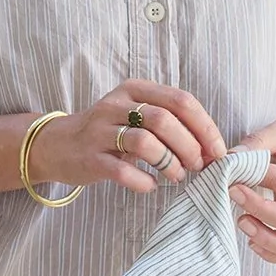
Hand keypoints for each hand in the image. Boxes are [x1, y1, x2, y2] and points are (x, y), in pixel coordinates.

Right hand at [33, 80, 227, 195]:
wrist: (58, 145)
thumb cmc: (109, 133)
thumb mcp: (136, 116)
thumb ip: (170, 124)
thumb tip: (211, 149)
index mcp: (135, 89)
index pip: (181, 100)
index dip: (205, 127)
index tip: (218, 151)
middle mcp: (116, 105)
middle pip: (164, 120)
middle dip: (189, 146)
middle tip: (198, 167)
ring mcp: (100, 130)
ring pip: (145, 142)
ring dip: (169, 163)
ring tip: (177, 177)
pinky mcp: (90, 157)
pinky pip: (122, 170)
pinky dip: (143, 181)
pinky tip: (149, 186)